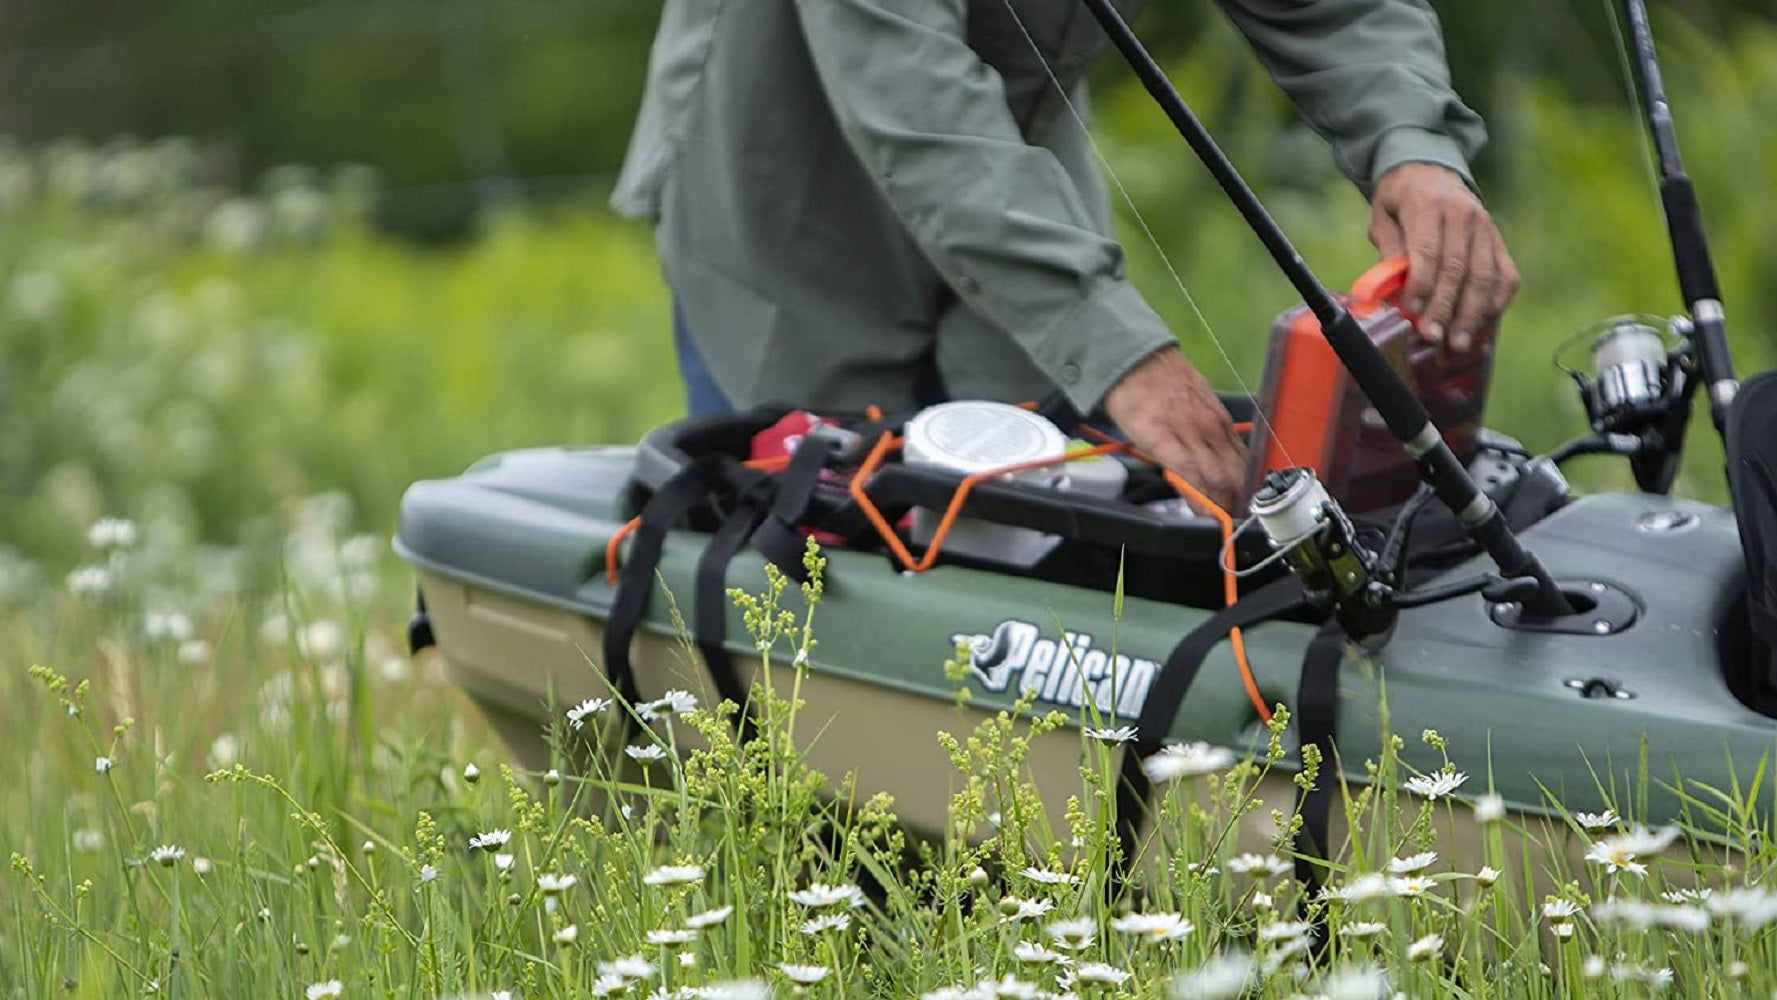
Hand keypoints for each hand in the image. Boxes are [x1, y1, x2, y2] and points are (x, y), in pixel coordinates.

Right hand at [1103, 347, 1246, 514]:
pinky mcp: (1163, 438)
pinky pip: (1187, 472)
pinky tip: (1201, 511)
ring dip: (1222, 504)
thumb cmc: (1160, 382)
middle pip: (1236, 473)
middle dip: (1238, 502)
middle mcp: (1211, 428)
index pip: (1244, 462)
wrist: (1133, 360)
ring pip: (1218, 476)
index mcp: (1220, 422)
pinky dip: (1197, 496)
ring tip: (1222, 523)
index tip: (1246, 508)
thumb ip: (1206, 432)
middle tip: (1236, 522)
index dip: (1247, 489)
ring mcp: (1189, 433)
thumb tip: (1213, 460)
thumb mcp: (1196, 405)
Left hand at [1368, 162, 1520, 352]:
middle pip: (1459, 268)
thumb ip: (1389, 252)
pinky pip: (1506, 275)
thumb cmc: (1400, 202)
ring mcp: (1486, 227)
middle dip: (1446, 308)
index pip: (1429, 250)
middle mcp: (1463, 214)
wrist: (1430, 171)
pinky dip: (1497, 302)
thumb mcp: (1383, 219)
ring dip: (1472, 314)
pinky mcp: (1499, 240)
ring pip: (1485, 275)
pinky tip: (1484, 326)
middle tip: (1435, 339)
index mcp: (1428, 205)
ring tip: (1459, 344)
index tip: (1414, 313)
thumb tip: (1393, 292)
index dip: (1423, 285)